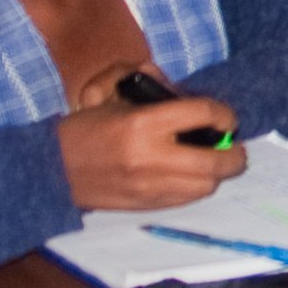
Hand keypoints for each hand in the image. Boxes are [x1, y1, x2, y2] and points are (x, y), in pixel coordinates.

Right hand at [55, 92, 243, 210]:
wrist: (52, 170)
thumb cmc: (85, 129)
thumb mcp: (109, 95)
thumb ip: (145, 83)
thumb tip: (180, 89)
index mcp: (142, 123)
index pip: (202, 114)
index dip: (224, 114)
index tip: (227, 118)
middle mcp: (150, 157)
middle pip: (214, 161)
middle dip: (234, 154)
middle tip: (234, 147)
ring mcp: (150, 185)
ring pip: (205, 185)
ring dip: (216, 174)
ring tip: (215, 162)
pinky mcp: (147, 205)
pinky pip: (187, 199)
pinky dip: (197, 187)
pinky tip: (193, 176)